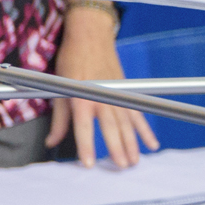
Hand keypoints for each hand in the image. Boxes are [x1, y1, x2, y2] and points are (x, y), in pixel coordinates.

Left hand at [45, 4, 157, 168]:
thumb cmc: (72, 60)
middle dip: (117, 149)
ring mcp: (118, 95)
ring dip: (132, 144)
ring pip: (127, 124)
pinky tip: (151, 143)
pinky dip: (145, 130)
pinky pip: (138, 115)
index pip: (84, 127)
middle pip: (112, 128)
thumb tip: (52, 140)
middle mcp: (103, 98)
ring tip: (134, 161)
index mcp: (82, 97)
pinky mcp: (126, 93)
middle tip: (122, 166)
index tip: (90, 164)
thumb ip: (59, 118)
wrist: (91, 37)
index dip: (87, 146)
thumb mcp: (59, 88)